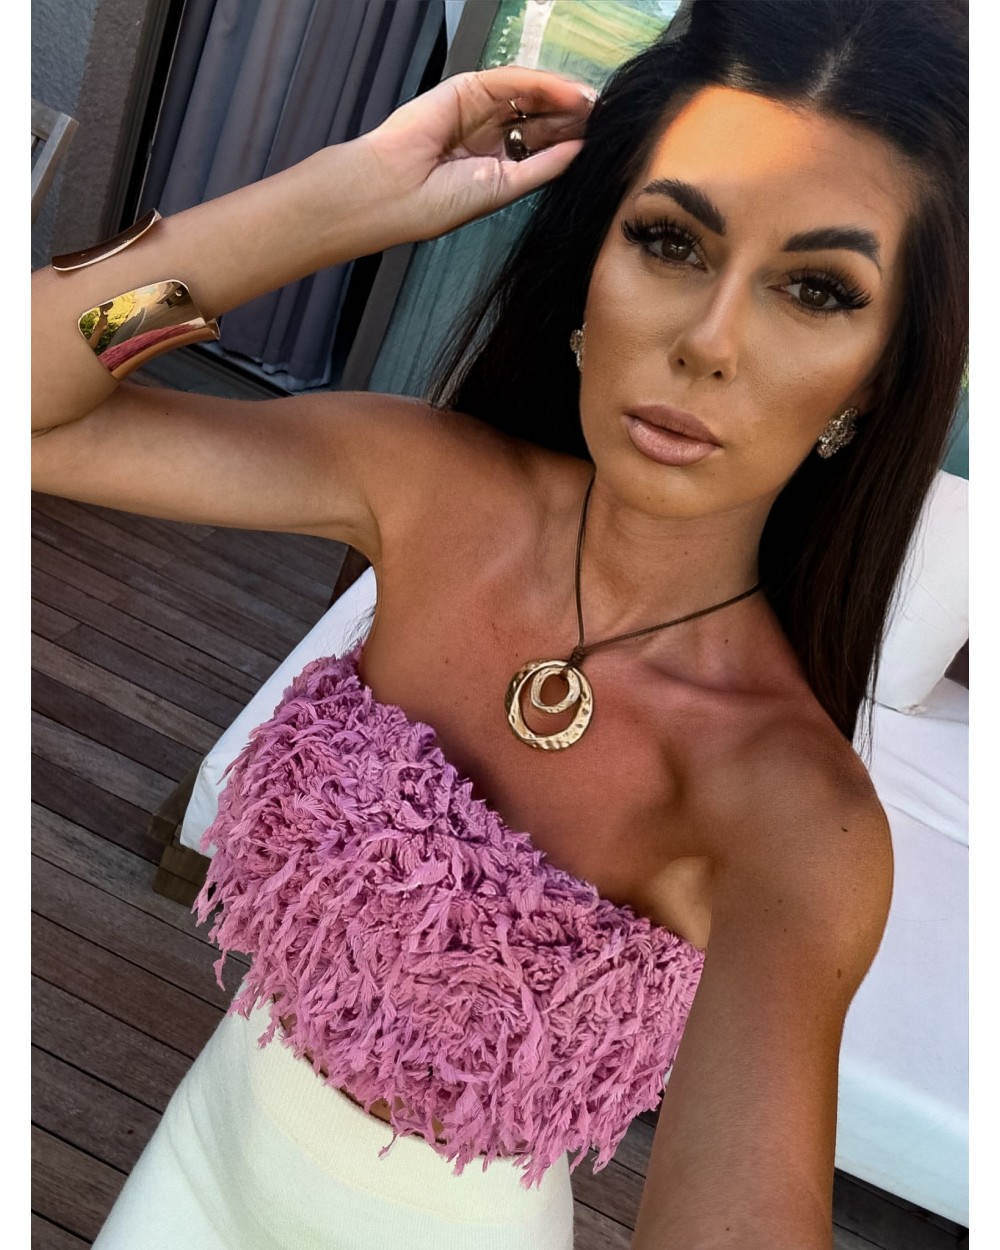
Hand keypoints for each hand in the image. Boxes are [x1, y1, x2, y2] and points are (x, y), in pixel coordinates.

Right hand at [358, 66, 596, 242]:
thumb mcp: (503, 188)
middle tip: (603, 117)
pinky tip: (566, 92)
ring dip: (561, 98)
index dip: (569, 140)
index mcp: (495, 163)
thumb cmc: (436, 203)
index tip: (600, 139)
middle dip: (570, 117)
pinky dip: (540, 83)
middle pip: (539, 117)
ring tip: (592, 103)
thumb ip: (542, 168)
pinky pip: (510, 81)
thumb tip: (578, 151)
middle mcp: (488, 135)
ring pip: (528, 96)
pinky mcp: (467, 88)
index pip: (540, 144)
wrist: (395, 191)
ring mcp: (478, 110)